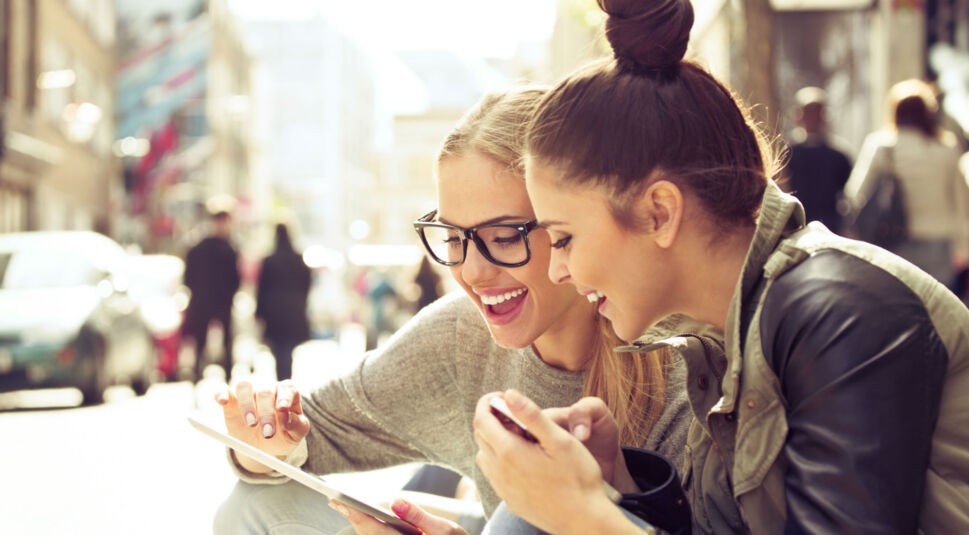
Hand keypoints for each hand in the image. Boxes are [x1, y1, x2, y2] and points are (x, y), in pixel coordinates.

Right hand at [215, 378, 310, 469]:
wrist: (264, 445)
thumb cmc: (283, 436)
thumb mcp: (295, 435)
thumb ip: (297, 426)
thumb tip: (287, 419)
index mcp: (286, 393)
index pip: (288, 388)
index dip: (285, 396)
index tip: (283, 409)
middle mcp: (267, 388)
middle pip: (265, 391)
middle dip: (266, 413)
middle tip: (268, 433)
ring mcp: (248, 392)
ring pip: (245, 386)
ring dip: (247, 403)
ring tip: (251, 423)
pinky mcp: (230, 399)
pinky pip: (222, 390)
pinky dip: (220, 393)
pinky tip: (222, 401)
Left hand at [329, 498, 466, 534]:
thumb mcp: (445, 530)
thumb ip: (419, 516)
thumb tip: (395, 502)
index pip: (376, 530)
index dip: (356, 515)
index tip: (338, 502)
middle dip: (352, 518)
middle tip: (333, 501)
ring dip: (359, 524)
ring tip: (342, 506)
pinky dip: (370, 529)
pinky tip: (365, 519)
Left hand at [473, 390, 626, 533]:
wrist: (584, 520)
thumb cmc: (578, 478)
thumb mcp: (559, 440)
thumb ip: (532, 415)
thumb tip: (509, 393)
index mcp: (509, 452)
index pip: (482, 419)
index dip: (487, 402)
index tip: (500, 396)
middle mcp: (499, 471)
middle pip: (481, 436)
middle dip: (490, 418)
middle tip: (511, 411)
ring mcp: (503, 488)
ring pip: (484, 455)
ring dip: (493, 439)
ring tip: (517, 434)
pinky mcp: (509, 500)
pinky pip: (493, 474)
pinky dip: (498, 459)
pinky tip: (520, 458)